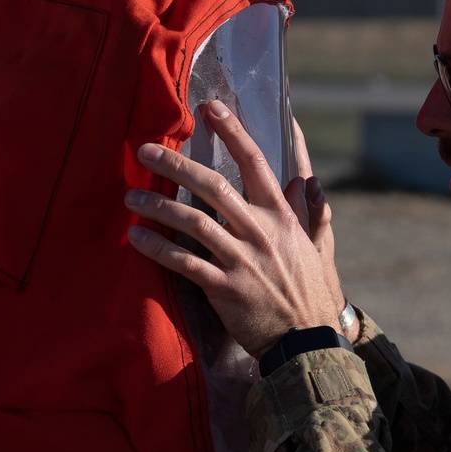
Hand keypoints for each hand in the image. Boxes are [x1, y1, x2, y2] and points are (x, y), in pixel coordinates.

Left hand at [126, 101, 341, 357]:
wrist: (307, 343)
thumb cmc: (311, 295)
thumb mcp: (319, 249)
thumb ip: (312, 213)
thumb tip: (309, 181)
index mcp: (282, 217)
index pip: (256, 163)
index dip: (232, 132)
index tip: (209, 108)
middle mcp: (260, 232)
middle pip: (213, 186)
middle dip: (176, 164)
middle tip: (145, 150)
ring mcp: (242, 260)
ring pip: (193, 222)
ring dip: (158, 207)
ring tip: (131, 197)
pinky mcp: (224, 289)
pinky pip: (184, 263)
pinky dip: (158, 249)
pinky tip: (136, 238)